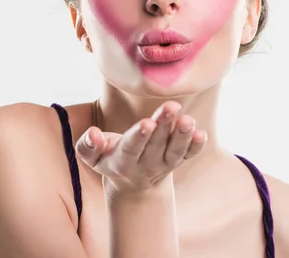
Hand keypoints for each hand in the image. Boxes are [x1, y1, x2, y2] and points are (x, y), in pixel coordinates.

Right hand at [75, 101, 206, 193]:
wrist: (131, 182)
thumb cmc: (109, 158)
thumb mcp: (91, 157)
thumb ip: (87, 146)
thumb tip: (93, 133)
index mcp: (122, 162)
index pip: (132, 148)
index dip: (139, 136)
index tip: (147, 122)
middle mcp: (145, 165)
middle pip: (156, 145)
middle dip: (164, 125)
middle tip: (171, 106)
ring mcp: (163, 164)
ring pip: (175, 152)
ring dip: (182, 136)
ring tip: (188, 119)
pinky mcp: (177, 161)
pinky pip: (188, 155)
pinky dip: (196, 147)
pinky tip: (201, 133)